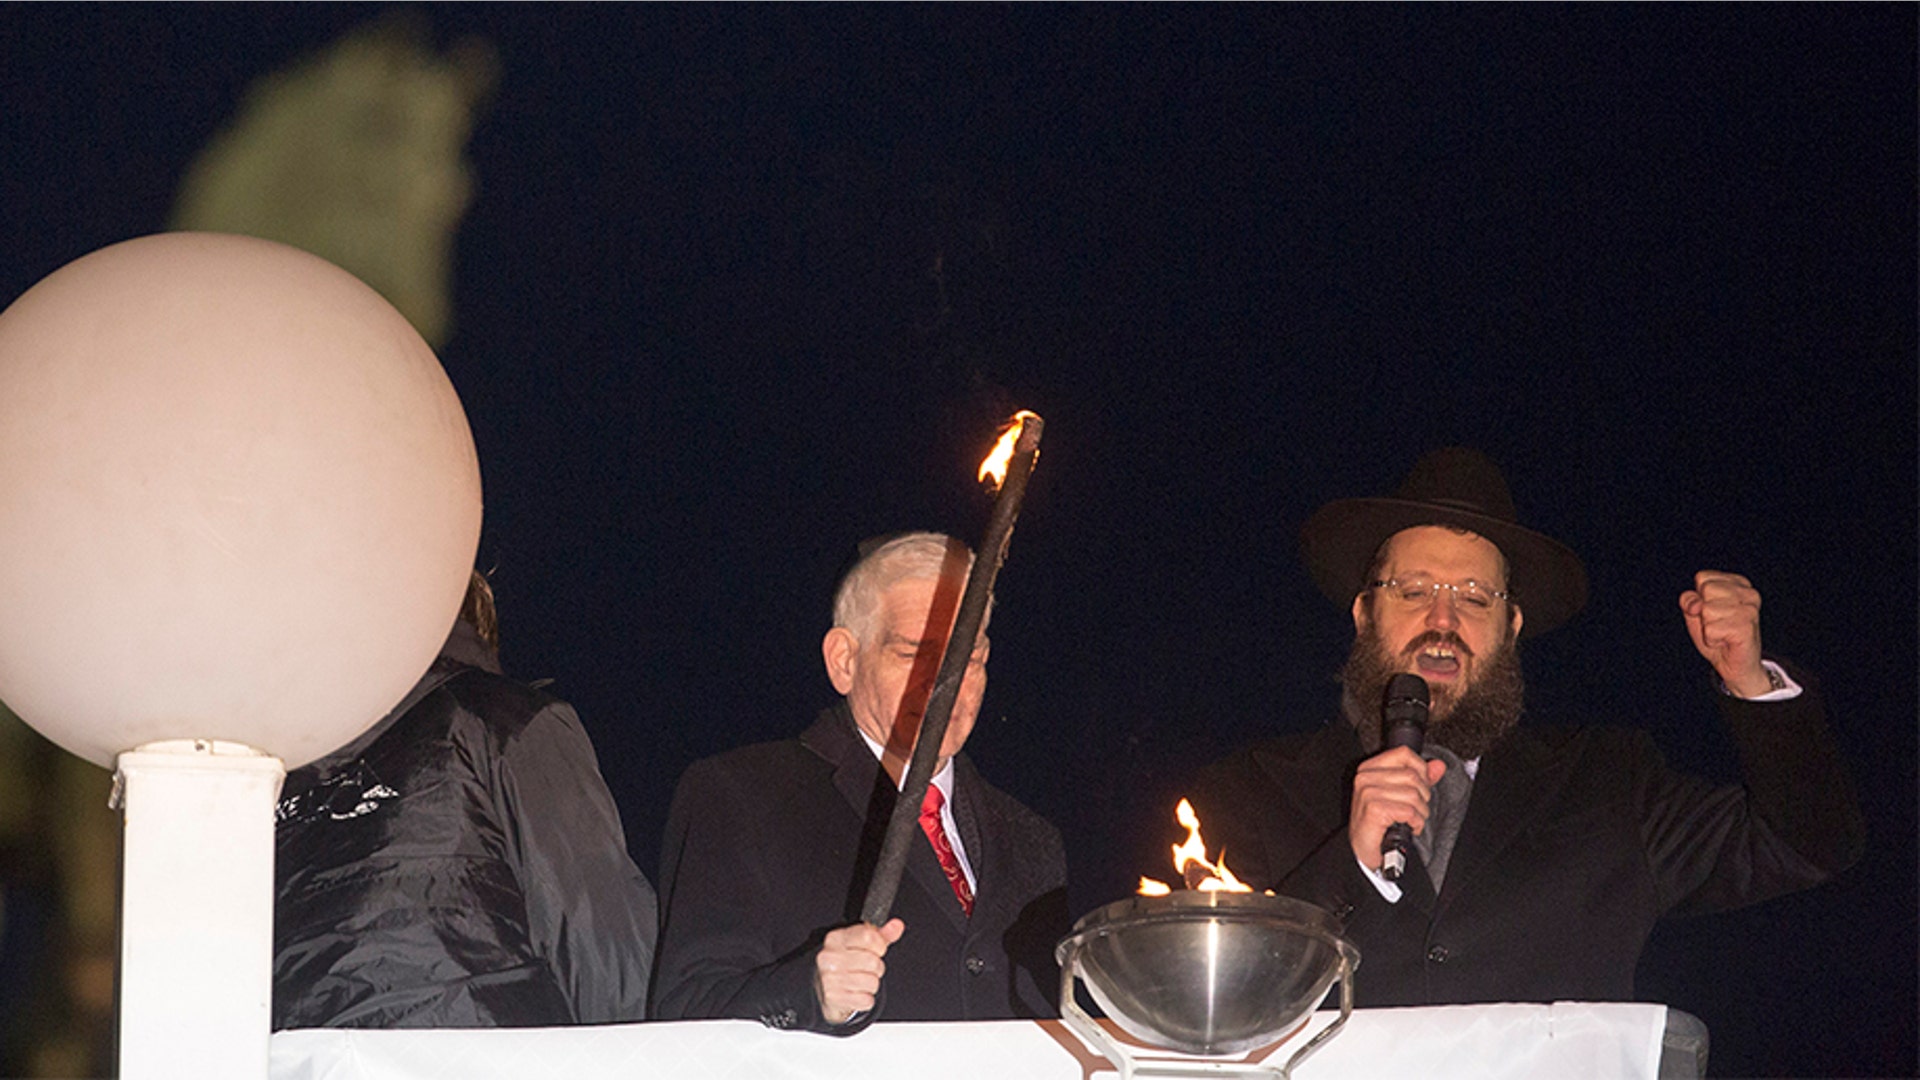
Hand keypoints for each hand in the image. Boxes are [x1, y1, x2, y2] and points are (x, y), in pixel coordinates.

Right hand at [814, 918, 904, 1023]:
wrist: (825, 987)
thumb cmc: (846, 962)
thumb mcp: (862, 944)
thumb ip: (881, 934)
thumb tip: (897, 925)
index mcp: (836, 939)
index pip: (868, 936)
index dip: (879, 944)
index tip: (878, 949)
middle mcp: (831, 957)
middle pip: (873, 961)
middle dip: (877, 967)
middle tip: (868, 968)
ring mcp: (831, 978)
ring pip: (872, 982)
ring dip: (872, 983)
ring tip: (862, 979)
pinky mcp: (834, 998)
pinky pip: (866, 1000)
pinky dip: (866, 999)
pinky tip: (857, 992)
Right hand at [1348, 747, 1447, 870]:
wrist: (1361, 850)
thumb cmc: (1378, 823)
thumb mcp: (1399, 795)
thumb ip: (1420, 778)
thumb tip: (1438, 766)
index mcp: (1370, 768)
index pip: (1404, 753)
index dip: (1420, 770)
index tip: (1420, 787)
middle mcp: (1366, 777)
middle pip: (1413, 776)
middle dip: (1423, 797)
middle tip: (1415, 810)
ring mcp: (1368, 792)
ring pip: (1413, 794)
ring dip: (1420, 812)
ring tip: (1412, 820)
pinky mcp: (1374, 809)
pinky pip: (1409, 811)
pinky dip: (1415, 822)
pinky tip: (1410, 827)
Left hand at [1679, 570, 1768, 696]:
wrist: (1737, 664)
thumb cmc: (1718, 634)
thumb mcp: (1696, 613)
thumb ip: (1689, 600)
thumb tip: (1695, 603)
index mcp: (1738, 583)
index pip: (1703, 577)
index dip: (1698, 597)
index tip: (1712, 611)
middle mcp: (1748, 593)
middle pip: (1706, 590)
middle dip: (1704, 611)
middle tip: (1718, 624)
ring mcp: (1749, 610)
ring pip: (1708, 610)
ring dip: (1709, 627)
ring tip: (1722, 633)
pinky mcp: (1747, 627)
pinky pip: (1711, 629)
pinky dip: (1712, 639)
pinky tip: (1725, 641)